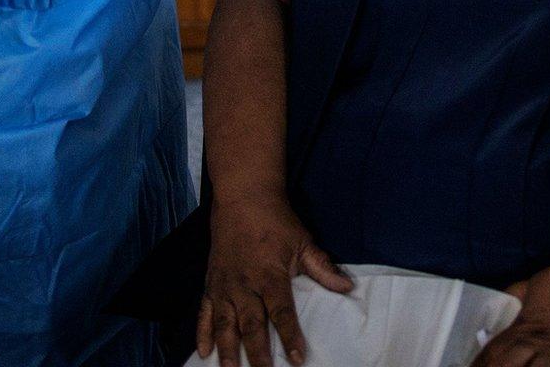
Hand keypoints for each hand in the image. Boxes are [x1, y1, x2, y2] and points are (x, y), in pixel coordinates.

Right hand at [198, 198, 352, 366]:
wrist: (243, 198)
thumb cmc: (276, 221)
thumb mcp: (303, 242)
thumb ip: (322, 267)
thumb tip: (347, 286)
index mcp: (270, 275)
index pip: (282, 312)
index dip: (290, 337)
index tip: (297, 359)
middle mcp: (245, 284)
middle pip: (251, 325)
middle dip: (257, 352)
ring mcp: (225, 286)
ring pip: (224, 324)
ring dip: (228, 350)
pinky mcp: (211, 284)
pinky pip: (204, 313)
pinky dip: (202, 333)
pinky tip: (204, 353)